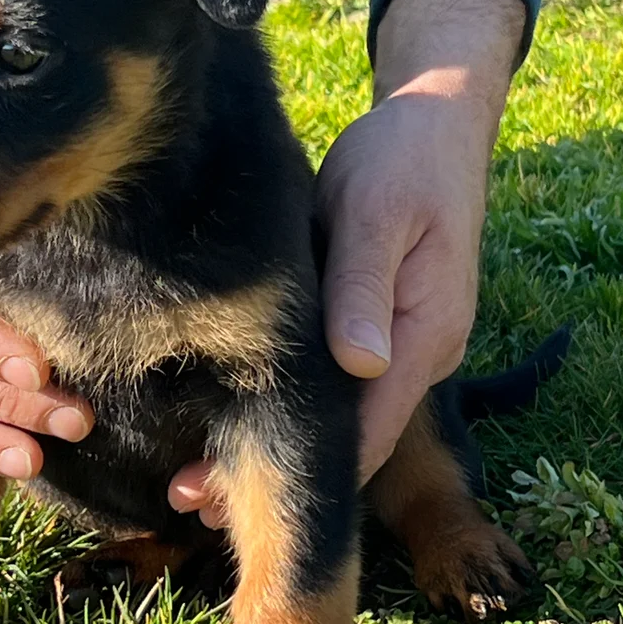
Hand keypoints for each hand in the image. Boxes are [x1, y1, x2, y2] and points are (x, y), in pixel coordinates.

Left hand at [168, 0, 525, 521]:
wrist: (435, 123)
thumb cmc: (400, 159)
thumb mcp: (375, 212)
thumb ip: (363, 286)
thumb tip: (358, 364)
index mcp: (424, 336)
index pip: (367, 432)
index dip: (302, 475)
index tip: (229, 500)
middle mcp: (417, 354)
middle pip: (347, 438)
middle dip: (273, 473)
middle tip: (187, 498)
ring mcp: (399, 343)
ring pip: (337, 415)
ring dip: (271, 443)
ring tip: (191, 476)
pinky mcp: (375, 325)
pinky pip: (332, 383)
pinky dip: (283, 407)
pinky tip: (225, 415)